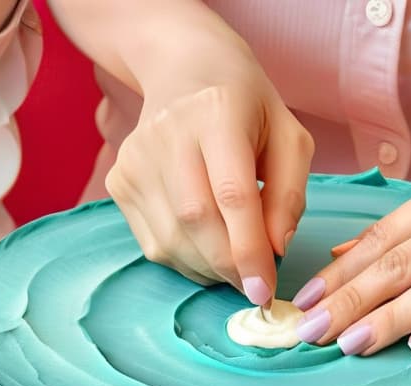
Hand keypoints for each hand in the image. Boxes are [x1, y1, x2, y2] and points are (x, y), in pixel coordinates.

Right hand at [81, 5, 312, 303]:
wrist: (184, 70)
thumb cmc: (248, 109)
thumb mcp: (290, 140)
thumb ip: (290, 196)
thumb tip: (274, 251)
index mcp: (217, 112)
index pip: (231, 195)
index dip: (248, 249)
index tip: (265, 290)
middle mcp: (166, 133)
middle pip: (195, 222)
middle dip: (230, 267)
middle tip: (256, 284)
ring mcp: (135, 159)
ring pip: (171, 241)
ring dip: (209, 269)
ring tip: (234, 260)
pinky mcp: (119, 181)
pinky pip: (155, 244)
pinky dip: (187, 260)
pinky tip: (206, 244)